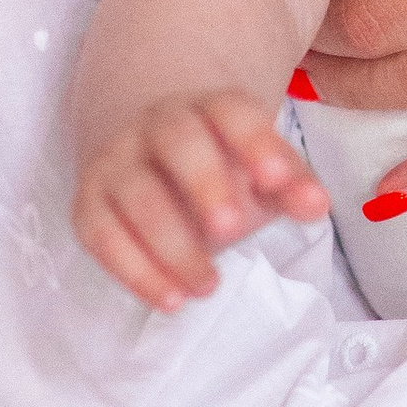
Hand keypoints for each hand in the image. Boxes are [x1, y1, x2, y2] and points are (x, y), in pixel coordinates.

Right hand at [72, 92, 326, 311]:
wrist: (151, 157)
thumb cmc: (221, 168)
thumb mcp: (261, 173)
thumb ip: (292, 185)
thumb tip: (317, 204)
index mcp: (211, 108)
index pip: (233, 112)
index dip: (255, 141)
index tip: (277, 179)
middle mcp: (159, 124)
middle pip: (178, 139)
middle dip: (204, 182)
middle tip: (232, 230)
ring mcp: (118, 160)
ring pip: (136, 192)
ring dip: (171, 243)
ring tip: (207, 286)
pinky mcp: (90, 202)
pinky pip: (100, 232)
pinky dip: (133, 269)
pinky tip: (170, 298)